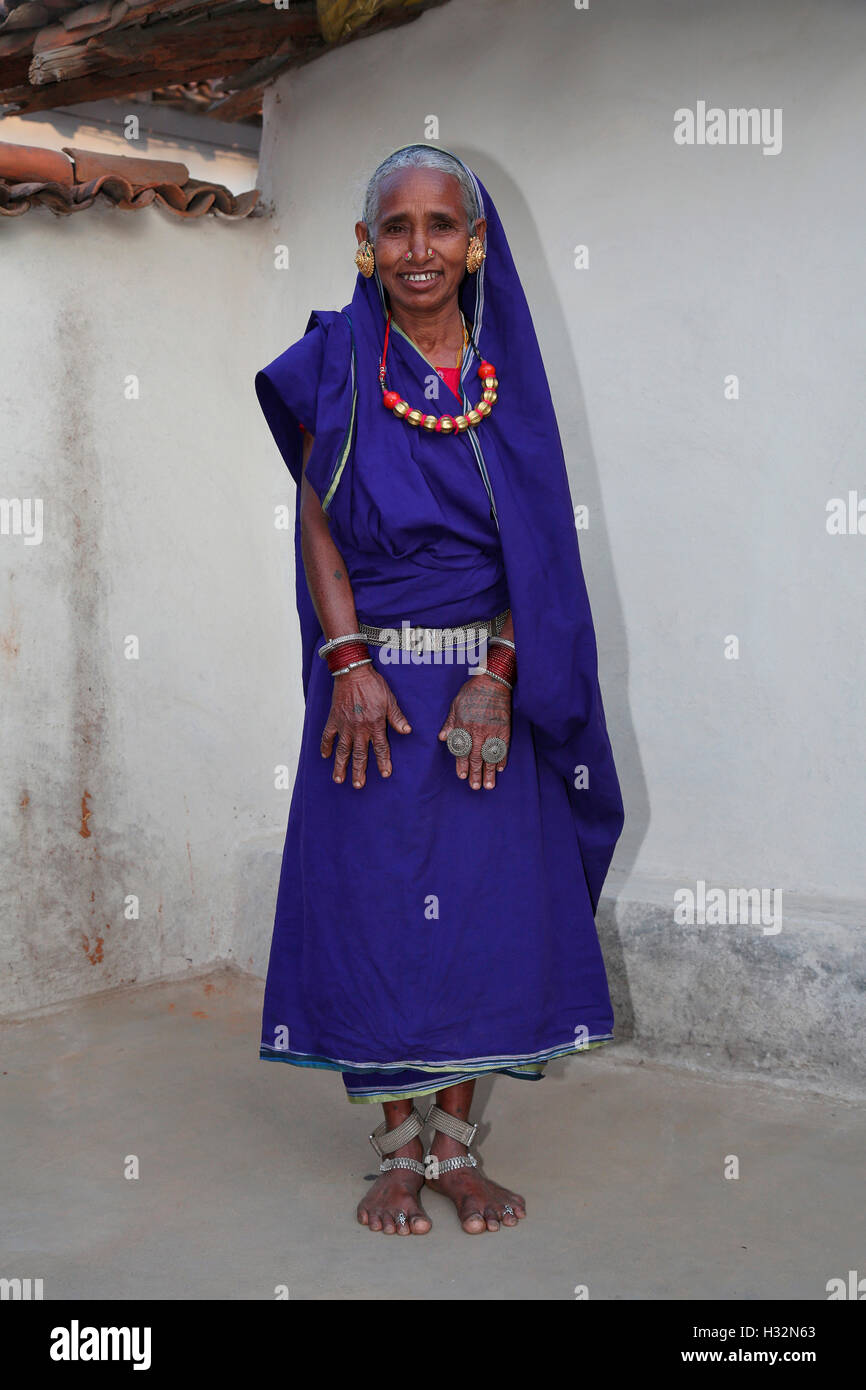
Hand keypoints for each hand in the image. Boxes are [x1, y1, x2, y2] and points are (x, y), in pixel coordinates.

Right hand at [321, 665, 410, 786]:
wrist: (352, 672)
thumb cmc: (373, 685)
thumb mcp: (389, 700)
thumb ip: (396, 717)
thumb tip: (407, 731)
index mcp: (375, 724)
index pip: (380, 747)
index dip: (383, 761)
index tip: (385, 774)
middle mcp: (359, 728)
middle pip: (359, 754)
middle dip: (359, 771)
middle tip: (358, 785)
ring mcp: (345, 725)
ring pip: (342, 750)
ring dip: (340, 765)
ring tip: (339, 779)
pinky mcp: (334, 719)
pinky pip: (328, 735)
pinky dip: (326, 746)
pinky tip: (325, 756)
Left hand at [438, 673, 510, 789]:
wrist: (493, 682)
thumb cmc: (472, 691)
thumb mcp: (455, 705)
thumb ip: (450, 723)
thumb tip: (442, 738)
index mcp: (464, 726)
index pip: (461, 750)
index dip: (462, 764)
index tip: (462, 776)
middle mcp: (477, 731)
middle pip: (476, 756)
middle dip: (475, 773)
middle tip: (475, 787)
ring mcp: (492, 731)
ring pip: (489, 755)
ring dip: (488, 772)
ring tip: (489, 785)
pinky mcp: (504, 728)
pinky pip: (502, 747)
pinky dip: (501, 758)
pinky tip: (500, 769)